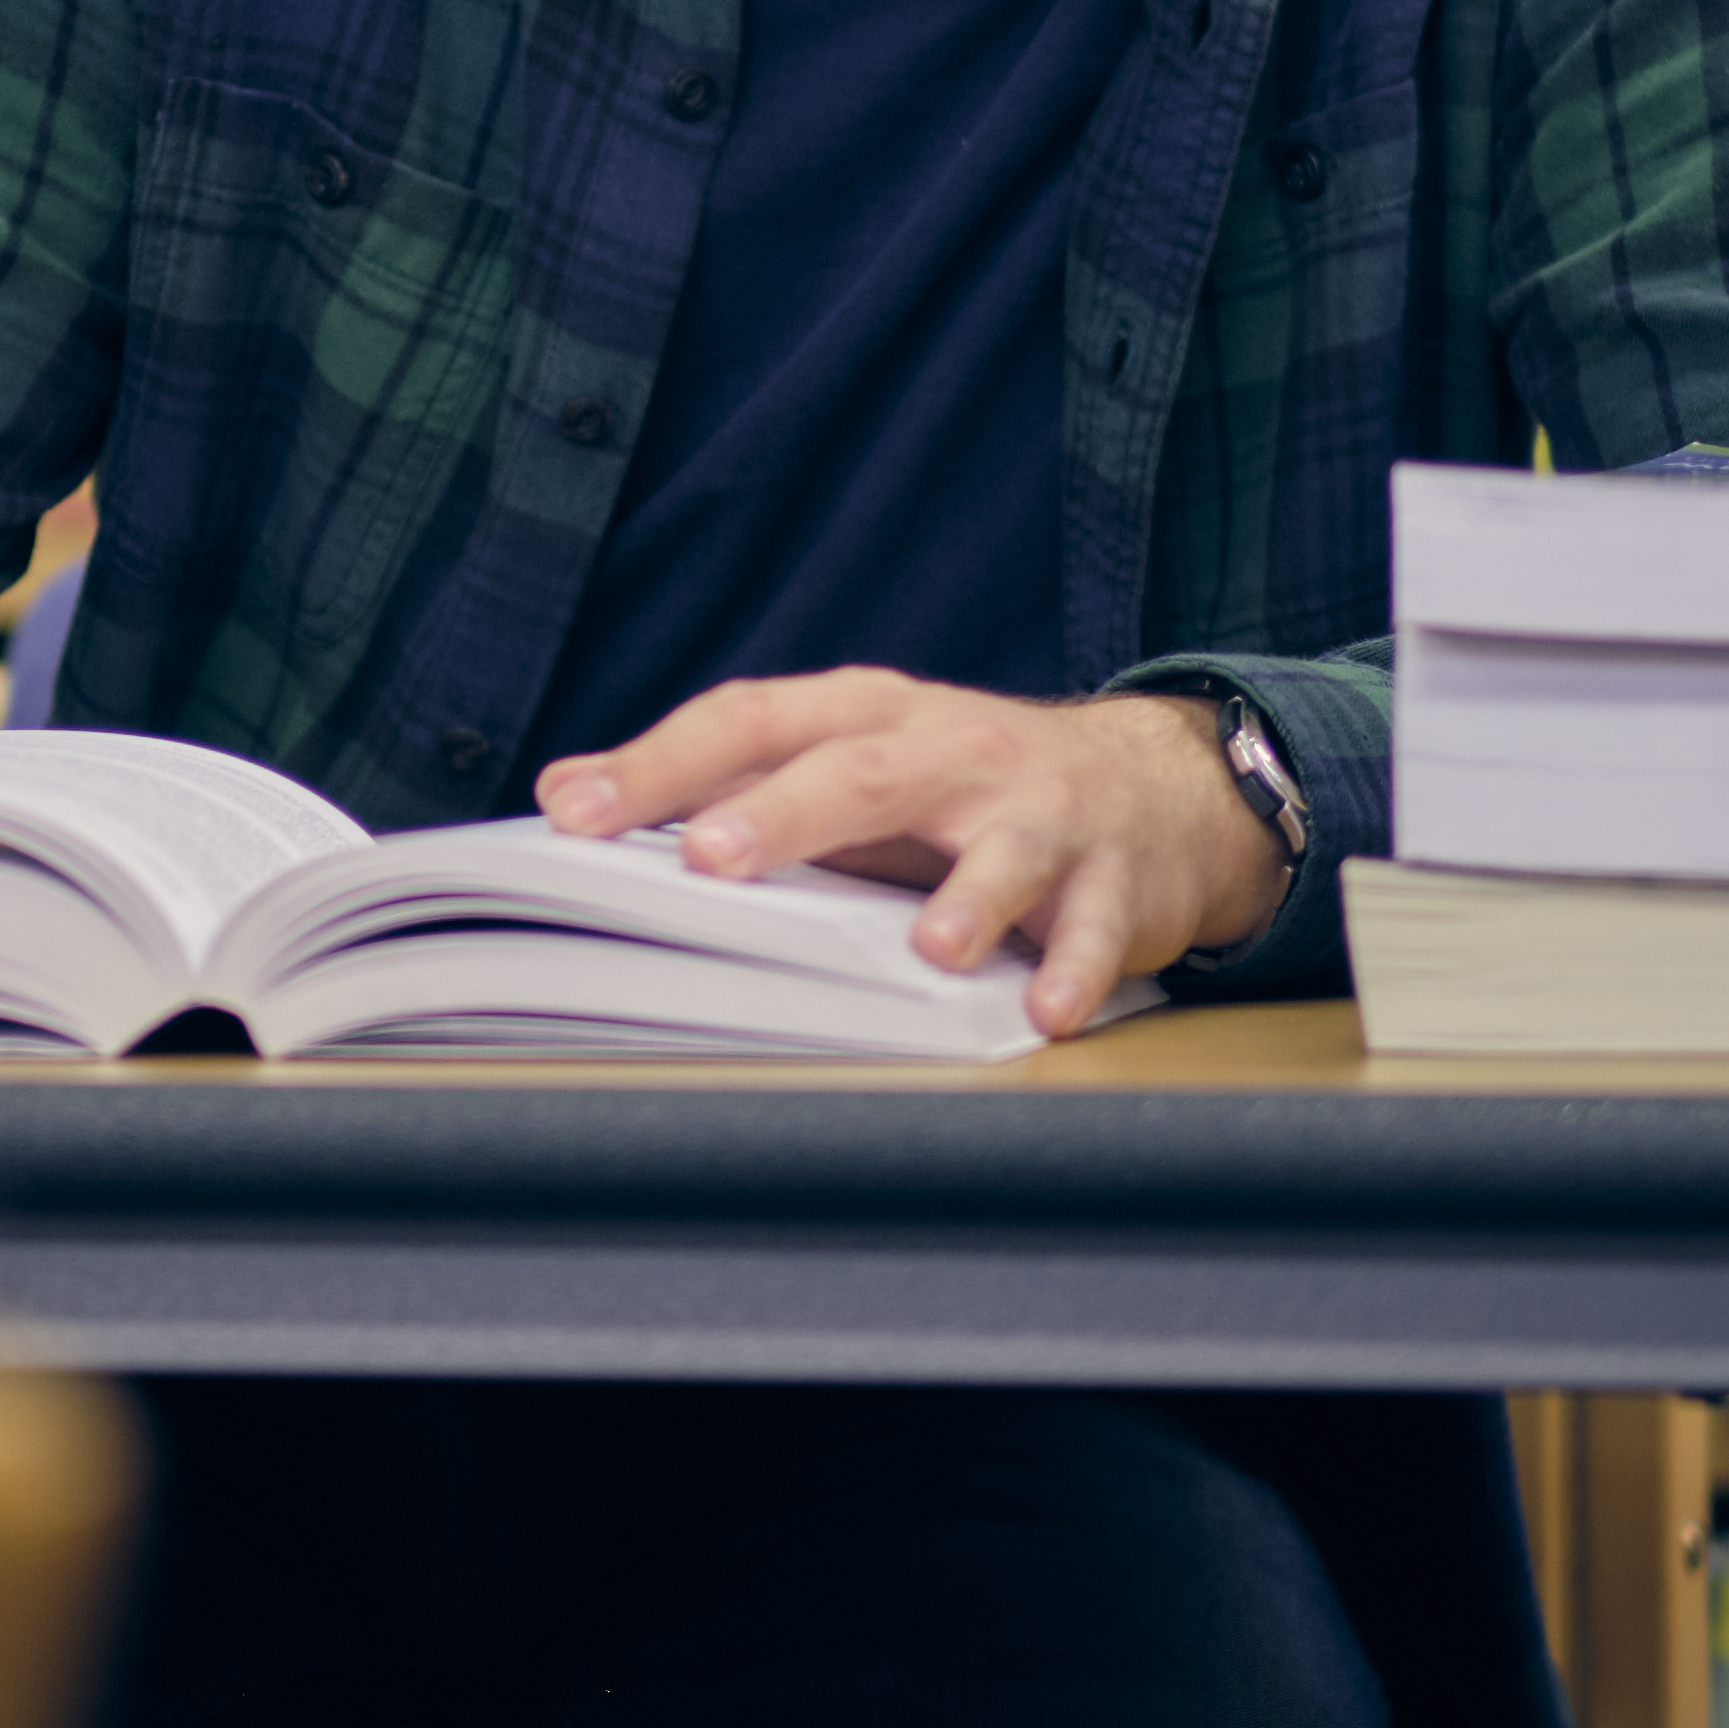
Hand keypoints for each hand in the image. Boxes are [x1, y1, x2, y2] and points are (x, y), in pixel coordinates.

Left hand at [531, 670, 1285, 1039]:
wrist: (1159, 787)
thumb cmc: (971, 785)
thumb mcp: (857, 762)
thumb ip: (730, 782)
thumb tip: (569, 793)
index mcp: (873, 715)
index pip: (754, 720)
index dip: (663, 761)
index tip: (577, 809)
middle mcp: (956, 750)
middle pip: (863, 772)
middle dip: (785, 815)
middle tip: (714, 860)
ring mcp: (1044, 813)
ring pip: (1003, 849)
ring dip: (967, 902)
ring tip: (931, 951)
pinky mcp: (1114, 880)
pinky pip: (1094, 928)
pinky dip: (1073, 970)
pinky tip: (1047, 1012)